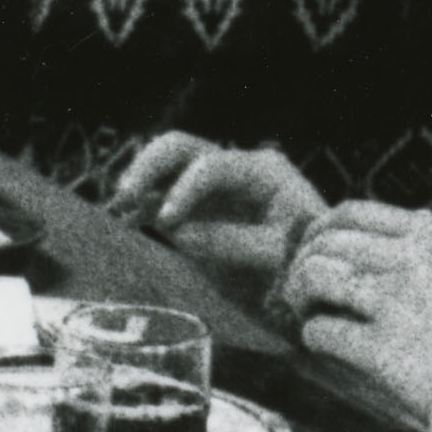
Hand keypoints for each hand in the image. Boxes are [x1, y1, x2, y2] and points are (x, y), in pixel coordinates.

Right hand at [110, 135, 326, 292]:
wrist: (315, 283)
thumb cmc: (306, 266)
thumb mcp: (280, 258)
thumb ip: (233, 243)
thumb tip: (181, 234)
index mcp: (262, 171)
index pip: (211, 166)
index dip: (184, 190)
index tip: (168, 223)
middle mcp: (234, 169)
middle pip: (179, 148)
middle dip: (148, 167)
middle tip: (125, 197)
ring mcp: (211, 188)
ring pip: (163, 166)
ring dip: (137, 181)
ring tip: (117, 209)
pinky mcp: (193, 210)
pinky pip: (158, 196)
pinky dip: (138, 205)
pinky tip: (123, 223)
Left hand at [281, 202, 431, 423]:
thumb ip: (418, 252)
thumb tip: (358, 252)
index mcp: (429, 234)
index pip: (350, 213)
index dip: (319, 233)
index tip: (313, 253)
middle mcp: (409, 259)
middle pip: (325, 244)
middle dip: (303, 266)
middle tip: (305, 293)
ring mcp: (394, 302)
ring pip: (314, 277)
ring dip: (301, 296)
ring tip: (310, 314)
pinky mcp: (381, 348)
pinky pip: (320, 331)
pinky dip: (313, 337)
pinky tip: (324, 346)